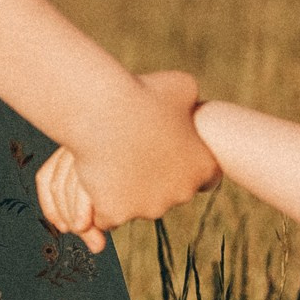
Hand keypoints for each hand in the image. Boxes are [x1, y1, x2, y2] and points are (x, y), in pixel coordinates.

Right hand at [36, 69, 218, 240]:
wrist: (104, 112)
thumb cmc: (142, 94)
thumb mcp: (180, 85)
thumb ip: (190, 99)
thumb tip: (188, 101)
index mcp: (202, 167)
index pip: (205, 178)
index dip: (186, 165)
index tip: (170, 151)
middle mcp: (181, 194)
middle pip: (168, 192)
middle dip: (154, 178)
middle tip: (135, 151)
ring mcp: (148, 208)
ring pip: (136, 204)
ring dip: (126, 188)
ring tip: (112, 159)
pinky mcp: (116, 214)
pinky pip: (107, 213)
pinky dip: (99, 199)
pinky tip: (94, 176)